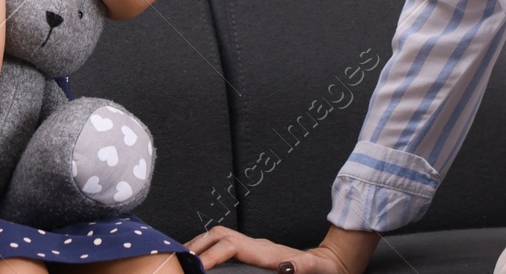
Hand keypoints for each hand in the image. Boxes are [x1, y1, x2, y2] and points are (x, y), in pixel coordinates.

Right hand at [184, 226, 351, 273]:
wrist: (329, 264)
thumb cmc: (322, 270)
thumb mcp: (314, 269)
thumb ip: (301, 266)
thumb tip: (285, 265)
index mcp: (266, 251)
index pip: (231, 245)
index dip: (212, 254)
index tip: (196, 266)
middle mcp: (257, 245)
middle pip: (219, 234)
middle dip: (196, 245)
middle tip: (176, 260)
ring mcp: (254, 247)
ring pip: (218, 237)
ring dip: (198, 245)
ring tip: (180, 259)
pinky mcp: (253, 253)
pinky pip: (223, 246)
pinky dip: (207, 249)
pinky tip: (198, 260)